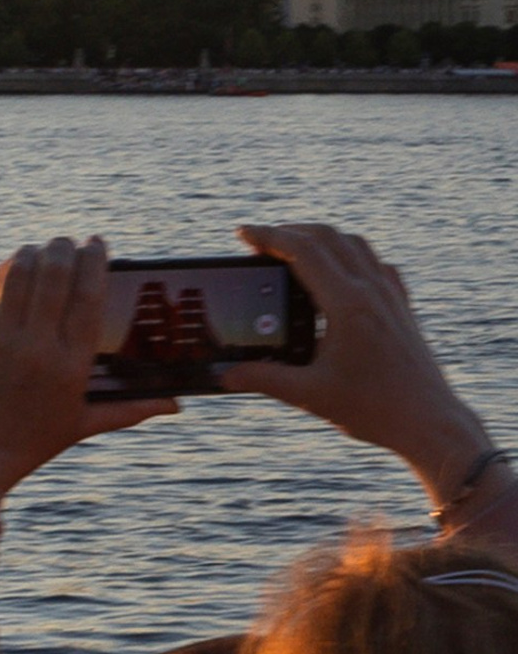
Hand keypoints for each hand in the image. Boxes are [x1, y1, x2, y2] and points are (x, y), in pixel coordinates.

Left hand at [0, 236, 178, 497]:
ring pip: (20, 272)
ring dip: (34, 253)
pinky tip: (15, 265)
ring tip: (44, 250)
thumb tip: (176, 404)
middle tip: (70, 243)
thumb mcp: (82, 426)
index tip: (99, 243)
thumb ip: (131, 408)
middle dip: (65, 248)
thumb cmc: (30, 444)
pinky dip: (6, 270)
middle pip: (56, 274)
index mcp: (70, 366)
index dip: (96, 261)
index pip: (89, 296)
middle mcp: (35, 346)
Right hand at [217, 225, 493, 503]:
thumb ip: (263, 379)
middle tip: (260, 240)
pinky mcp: (402, 307)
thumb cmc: (374, 411)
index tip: (242, 233)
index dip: (269, 236)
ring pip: (354, 244)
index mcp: (348, 305)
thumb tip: (224, 374)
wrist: (430, 423)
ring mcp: (391, 296)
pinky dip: (350, 254)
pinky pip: (375, 263)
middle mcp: (372, 291)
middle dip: (290, 231)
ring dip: (321, 238)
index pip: (303, 251)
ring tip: (293, 249)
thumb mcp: (309, 396)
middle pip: (328, 237)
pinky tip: (338, 273)